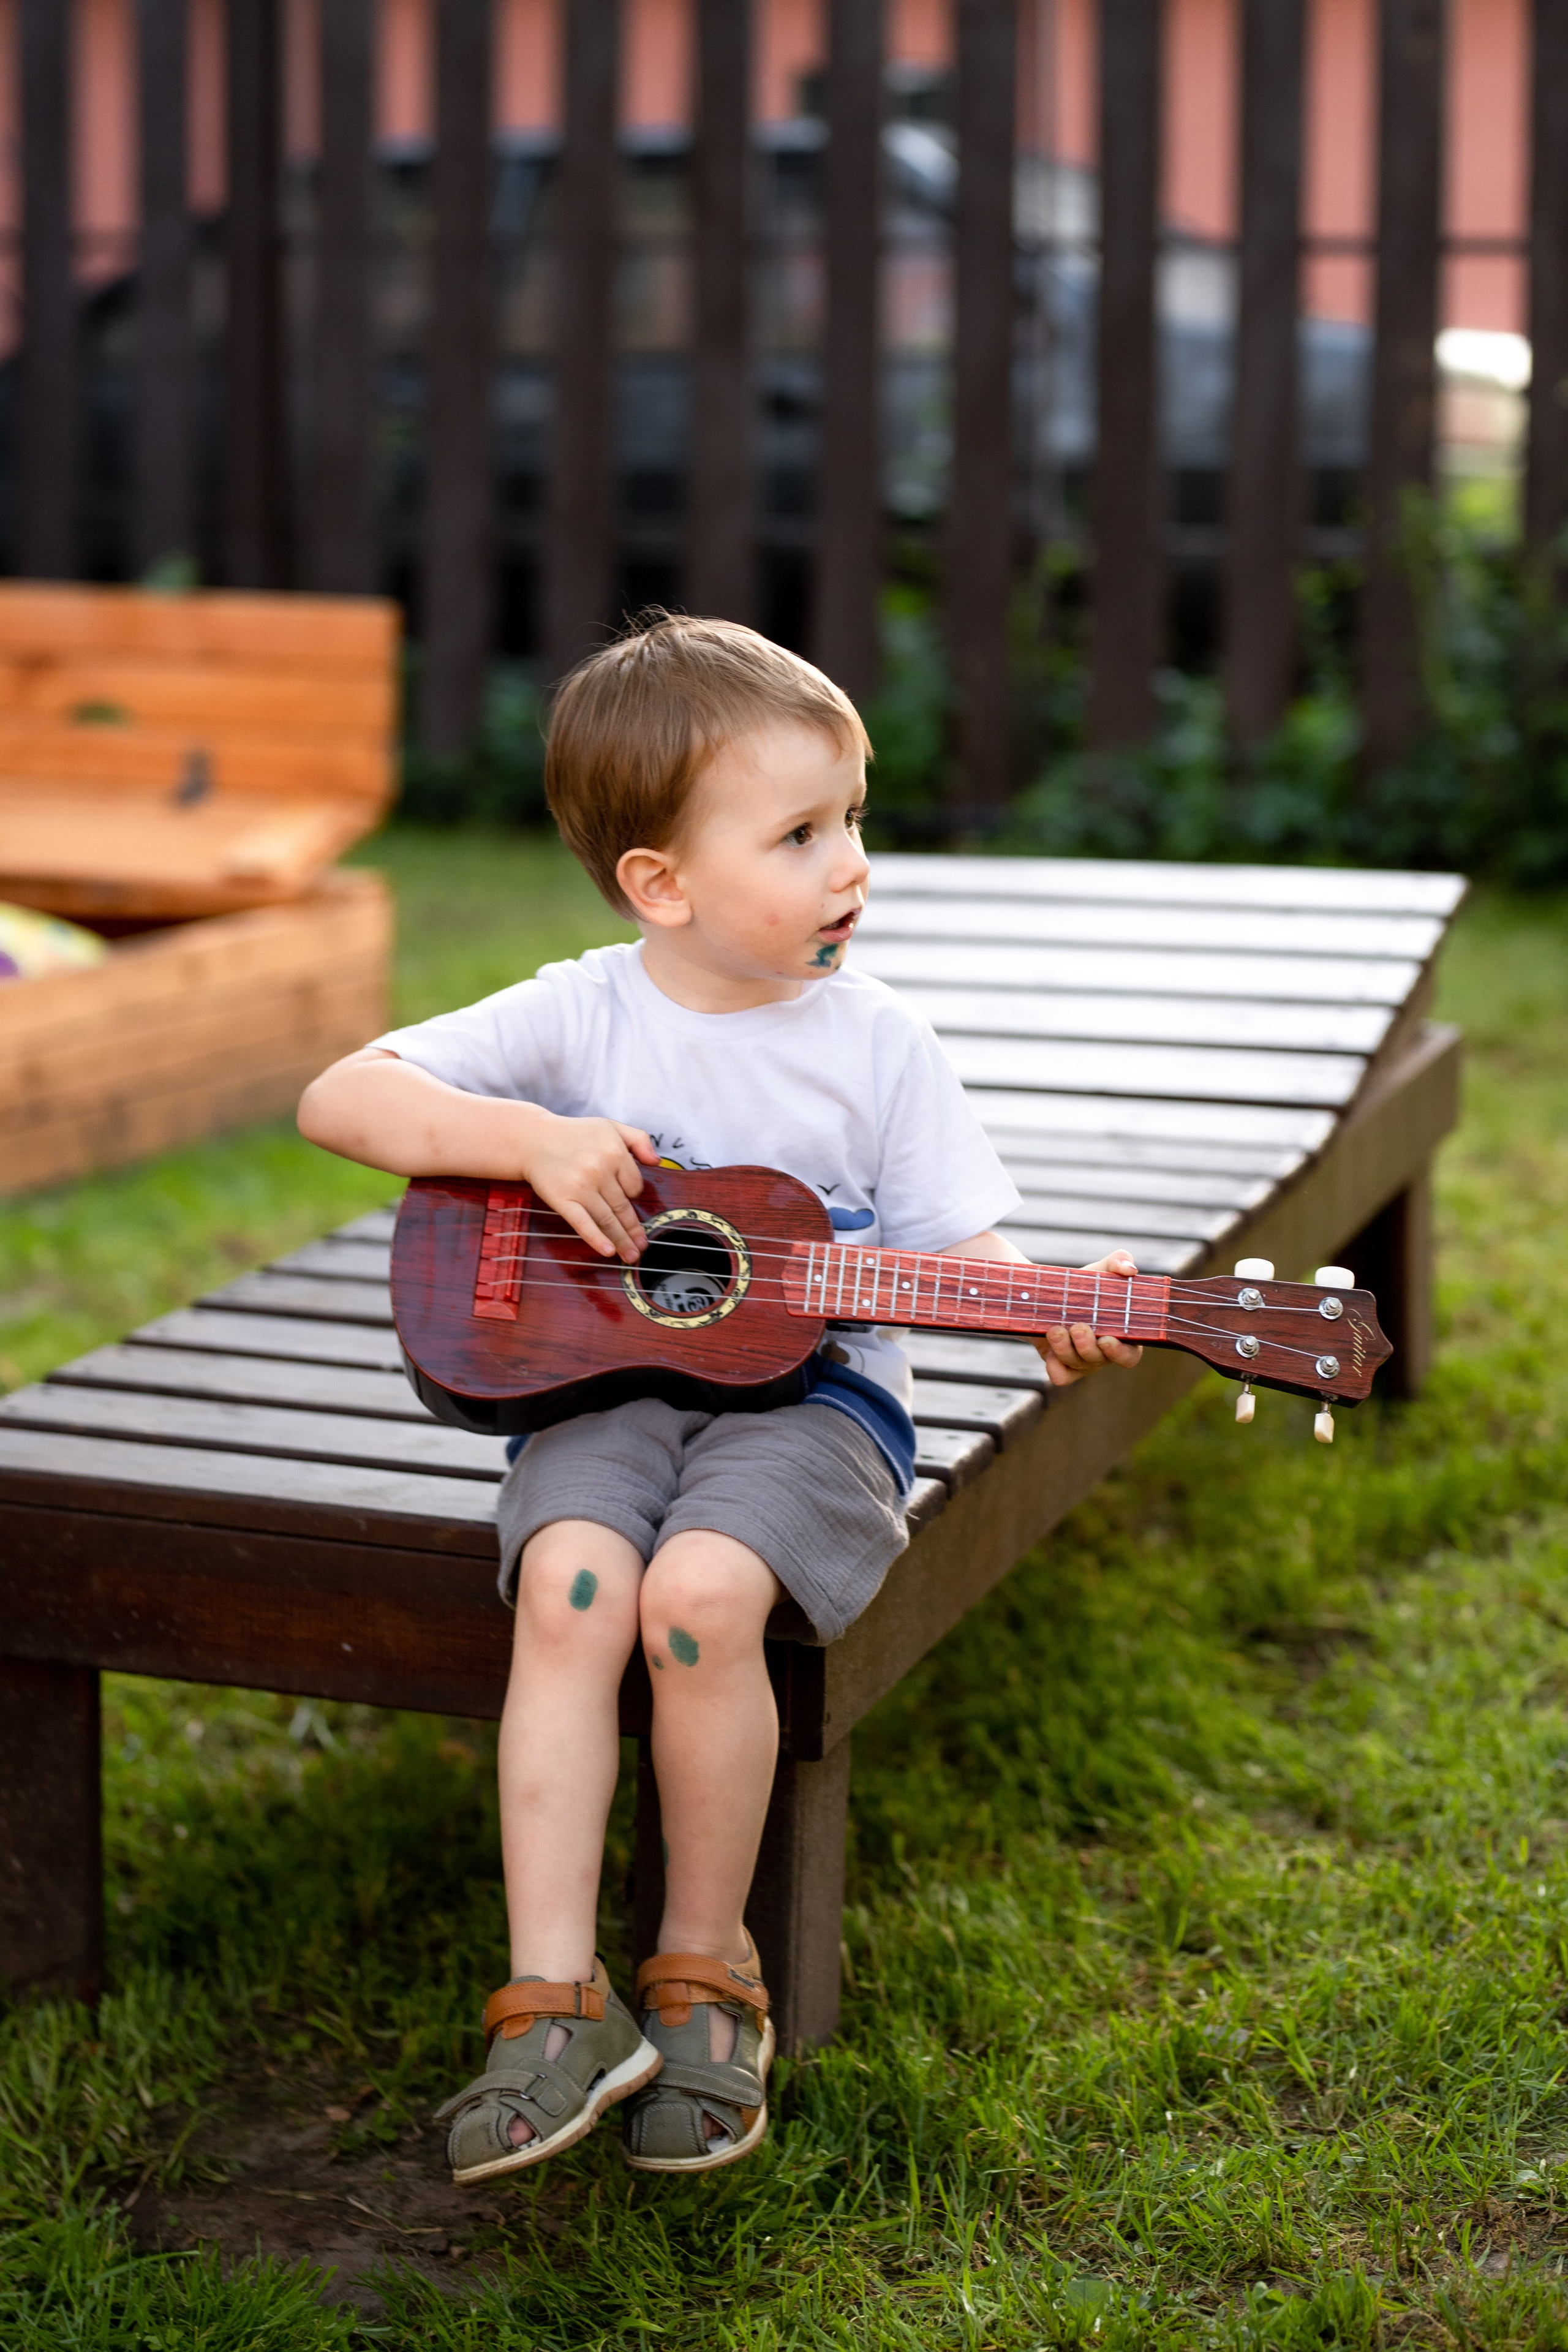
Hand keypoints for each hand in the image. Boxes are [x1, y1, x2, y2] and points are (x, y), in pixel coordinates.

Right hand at [522, 1111, 659, 1262]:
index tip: (629, 1203)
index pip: (635, 1185)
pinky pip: (583, 1223)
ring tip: (631, 1255)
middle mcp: (600, 1170)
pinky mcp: (563, 1199)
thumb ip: (639, 1139)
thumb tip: (657, 1162)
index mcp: (615, 1152)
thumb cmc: (575, 1134)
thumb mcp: (611, 1127)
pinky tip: (608, 1251)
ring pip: (608, 1219)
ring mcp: (581, 1186)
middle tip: (642, 1246)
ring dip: (622, 1241)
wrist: (534, 1139)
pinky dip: (596, 1239)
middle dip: (634, 1230)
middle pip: (623, 1207)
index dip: (634, 1196)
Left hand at [1035, 1249, 1144, 1387]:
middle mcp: (1104, 1354)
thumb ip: (1119, 1262)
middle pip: (1100, 1361)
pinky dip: (1054, 1367)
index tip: (1106, 1339)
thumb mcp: (1101, 1269)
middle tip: (1077, 1326)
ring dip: (1065, 1348)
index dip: (1120, 1352)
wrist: (1049, 1292)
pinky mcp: (1061, 1364)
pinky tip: (1049, 1349)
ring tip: (1055, 1328)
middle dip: (1087, 1347)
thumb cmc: (1086, 1284)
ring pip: (1077, 1366)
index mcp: (1122, 1336)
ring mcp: (1082, 1362)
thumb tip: (1130, 1269)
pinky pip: (1060, 1377)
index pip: (1130, 1356)